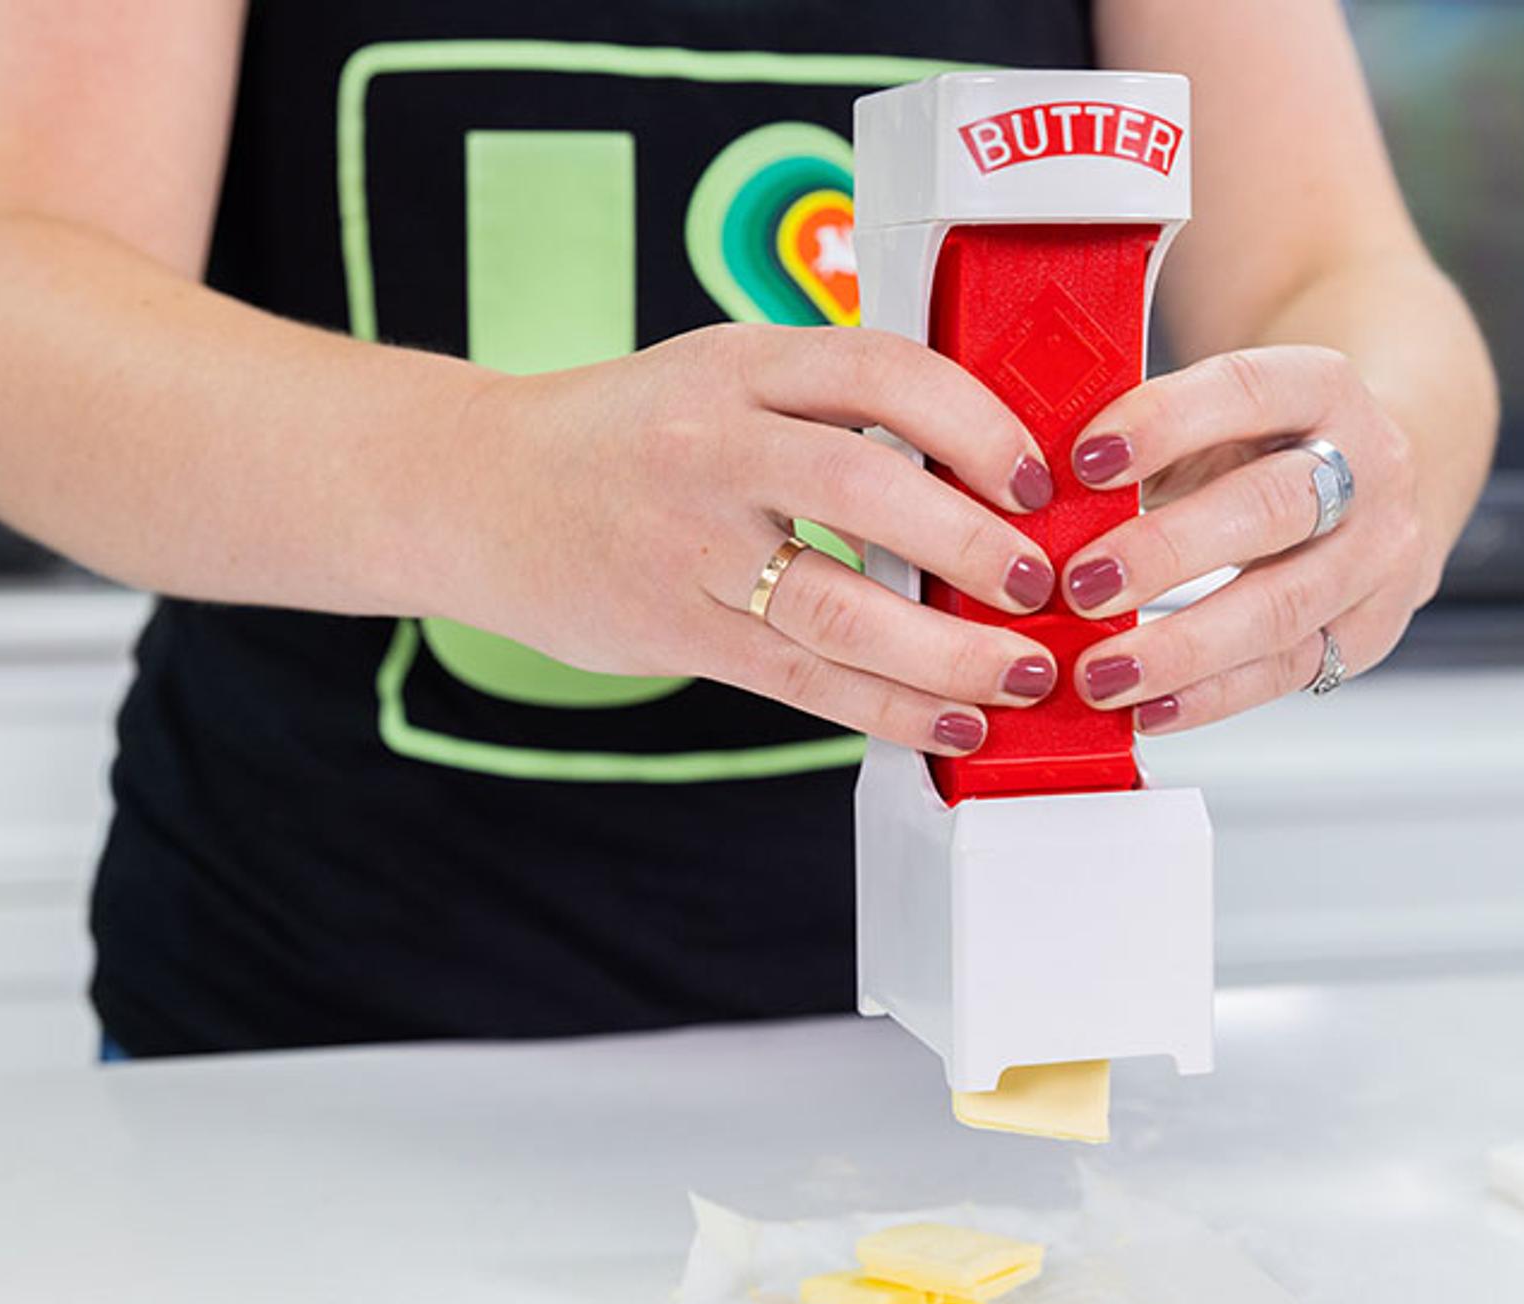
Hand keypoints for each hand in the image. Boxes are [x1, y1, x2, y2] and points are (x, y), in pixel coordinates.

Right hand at [451, 324, 1063, 754]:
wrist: (480, 492)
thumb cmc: (631, 434)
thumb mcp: (721, 376)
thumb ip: (830, 408)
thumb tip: (983, 476)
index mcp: (740, 364)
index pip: (882, 373)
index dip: (978, 424)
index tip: (1038, 478)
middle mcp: (712, 445)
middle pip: (869, 491)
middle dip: (976, 546)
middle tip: (1042, 584)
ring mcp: (688, 545)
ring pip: (839, 608)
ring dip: (949, 652)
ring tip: (1024, 672)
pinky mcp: (675, 629)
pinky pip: (802, 679)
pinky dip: (888, 708)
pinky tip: (951, 721)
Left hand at [1057, 346, 1442, 730]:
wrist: (1382, 478)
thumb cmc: (1269, 446)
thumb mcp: (1214, 417)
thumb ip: (1143, 445)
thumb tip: (1036, 492)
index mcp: (1322, 389)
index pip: (1247, 391)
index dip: (1165, 423)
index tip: (1085, 460)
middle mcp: (1369, 468)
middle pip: (1273, 506)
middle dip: (1166, 551)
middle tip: (1080, 584)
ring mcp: (1377, 556)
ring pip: (1284, 606)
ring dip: (1181, 648)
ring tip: (1100, 672)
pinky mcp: (1368, 631)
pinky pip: (1287, 672)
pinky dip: (1209, 697)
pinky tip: (1147, 707)